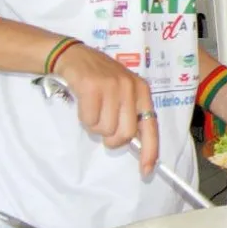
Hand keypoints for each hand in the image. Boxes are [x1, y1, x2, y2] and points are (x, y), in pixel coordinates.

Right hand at [54, 42, 159, 173]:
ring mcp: (111, 85)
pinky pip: (89, 120)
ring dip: (95, 127)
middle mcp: (130, 87)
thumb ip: (131, 115)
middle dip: (112, 138)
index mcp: (142, 91)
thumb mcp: (123, 92)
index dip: (150, 150)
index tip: (146, 171)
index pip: (150, 126)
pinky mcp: (92, 86)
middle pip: (125, 133)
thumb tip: (138, 146)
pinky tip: (84, 104)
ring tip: (93, 109)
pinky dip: (84, 118)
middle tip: (103, 127)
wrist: (76, 56)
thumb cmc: (101, 80)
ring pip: (105, 129)